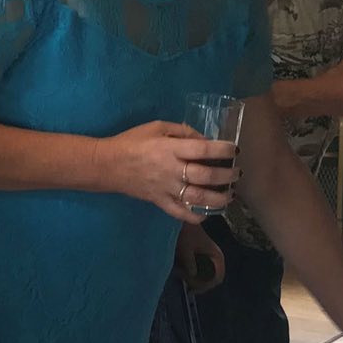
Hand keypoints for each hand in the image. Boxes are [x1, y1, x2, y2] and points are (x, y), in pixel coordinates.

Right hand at [108, 121, 238, 223]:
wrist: (107, 164)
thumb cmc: (131, 142)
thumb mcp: (156, 126)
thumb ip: (182, 131)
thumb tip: (204, 140)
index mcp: (170, 149)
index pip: (203, 149)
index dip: (223, 149)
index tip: (233, 149)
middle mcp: (171, 170)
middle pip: (206, 176)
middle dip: (227, 175)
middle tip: (236, 173)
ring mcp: (166, 189)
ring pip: (198, 197)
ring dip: (219, 198)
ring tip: (230, 195)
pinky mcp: (159, 202)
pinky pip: (181, 213)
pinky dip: (196, 216)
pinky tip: (207, 213)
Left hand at [174, 222, 224, 292]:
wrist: (183, 222)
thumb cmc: (186, 233)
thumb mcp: (186, 248)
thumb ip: (190, 262)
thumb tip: (193, 275)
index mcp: (217, 257)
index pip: (218, 278)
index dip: (207, 286)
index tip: (194, 289)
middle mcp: (216, 259)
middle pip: (211, 279)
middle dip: (198, 283)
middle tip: (184, 281)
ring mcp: (209, 259)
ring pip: (204, 275)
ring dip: (193, 278)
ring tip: (180, 275)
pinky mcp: (202, 258)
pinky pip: (199, 270)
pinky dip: (191, 273)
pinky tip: (180, 271)